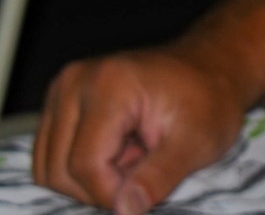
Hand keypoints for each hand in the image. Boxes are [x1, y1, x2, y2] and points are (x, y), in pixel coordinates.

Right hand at [33, 47, 246, 214]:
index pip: (85, 165)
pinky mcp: (60, 104)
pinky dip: (82, 168)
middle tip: (146, 168)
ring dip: (90, 179)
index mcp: (109, 84)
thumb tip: (125, 210)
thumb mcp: (199, 140)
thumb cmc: (211, 99)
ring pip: (49, 168)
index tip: (146, 193)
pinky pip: (52, 157)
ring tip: (134, 158)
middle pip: (59, 170)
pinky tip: (119, 153)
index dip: (112, 193)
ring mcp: (62, 90)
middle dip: (101, 186)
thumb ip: (160, 176)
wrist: (212, 67)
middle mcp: (74, 82)